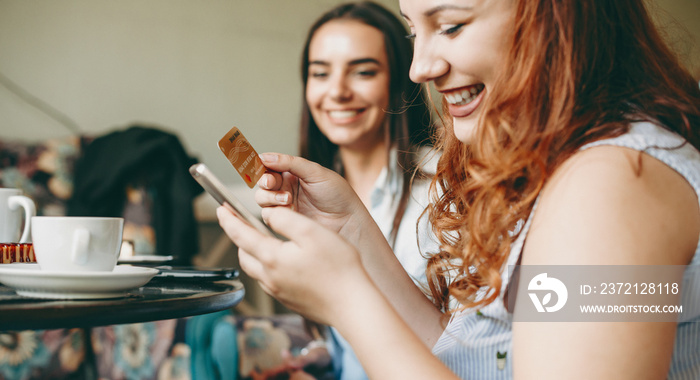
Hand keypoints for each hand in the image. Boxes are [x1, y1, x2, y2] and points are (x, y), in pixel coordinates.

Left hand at [217, 204, 370, 324]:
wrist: (353, 304)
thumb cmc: (337, 268)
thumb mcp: (311, 231)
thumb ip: (285, 219)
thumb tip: (268, 214)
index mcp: (272, 258)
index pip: (240, 235)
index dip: (228, 220)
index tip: (221, 209)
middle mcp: (270, 278)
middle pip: (244, 255)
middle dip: (239, 237)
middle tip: (241, 222)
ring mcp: (279, 292)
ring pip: (256, 269)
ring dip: (254, 252)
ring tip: (263, 239)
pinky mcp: (290, 300)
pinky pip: (270, 280)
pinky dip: (269, 266)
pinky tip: (284, 261)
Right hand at [256, 153, 368, 238]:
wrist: (347, 221)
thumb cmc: (337, 195)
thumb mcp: (316, 173)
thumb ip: (290, 163)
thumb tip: (265, 156)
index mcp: (294, 172)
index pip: (271, 165)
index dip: (263, 165)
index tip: (261, 165)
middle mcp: (287, 187)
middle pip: (263, 182)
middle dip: (265, 181)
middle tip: (272, 183)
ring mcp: (285, 205)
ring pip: (262, 198)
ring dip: (270, 196)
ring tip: (287, 198)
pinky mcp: (285, 221)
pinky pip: (268, 214)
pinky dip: (274, 211)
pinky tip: (289, 210)